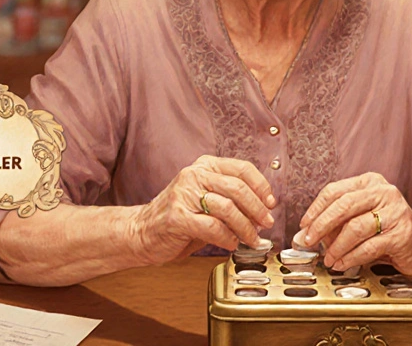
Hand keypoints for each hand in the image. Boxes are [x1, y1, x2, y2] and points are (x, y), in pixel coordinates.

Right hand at [131, 155, 275, 265]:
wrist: (141, 232)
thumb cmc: (177, 218)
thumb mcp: (204, 199)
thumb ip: (229, 198)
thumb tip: (263, 208)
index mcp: (203, 166)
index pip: (242, 168)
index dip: (261, 186)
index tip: (270, 203)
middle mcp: (193, 176)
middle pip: (237, 188)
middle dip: (257, 209)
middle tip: (266, 224)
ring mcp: (183, 195)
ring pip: (228, 208)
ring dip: (245, 227)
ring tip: (251, 239)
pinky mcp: (177, 217)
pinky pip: (213, 227)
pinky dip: (227, 238)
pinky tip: (230, 244)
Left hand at [297, 172, 411, 273]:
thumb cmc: (388, 230)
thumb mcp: (361, 218)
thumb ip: (335, 223)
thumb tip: (303, 234)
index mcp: (370, 182)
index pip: (335, 190)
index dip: (316, 209)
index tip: (304, 225)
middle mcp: (384, 192)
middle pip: (343, 205)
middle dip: (321, 226)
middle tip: (308, 241)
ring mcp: (395, 212)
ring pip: (355, 228)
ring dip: (336, 247)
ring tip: (328, 258)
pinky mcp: (401, 234)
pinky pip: (368, 247)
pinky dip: (350, 257)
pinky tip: (342, 263)